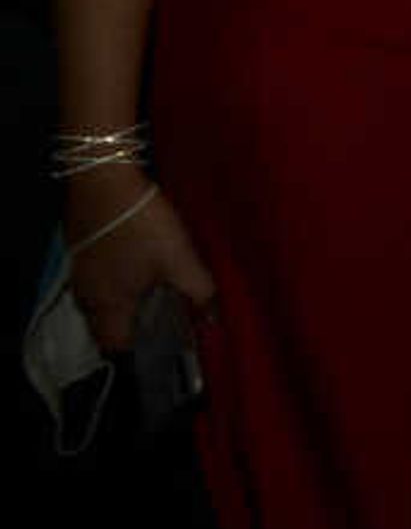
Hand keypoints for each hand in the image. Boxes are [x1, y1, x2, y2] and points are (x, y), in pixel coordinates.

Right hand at [62, 169, 215, 355]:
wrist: (103, 181)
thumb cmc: (142, 226)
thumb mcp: (179, 259)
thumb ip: (199, 291)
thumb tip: (214, 319)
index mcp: (107, 305)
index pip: (114, 345)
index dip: (138, 348)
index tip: (163, 341)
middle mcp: (86, 295)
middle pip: (104, 326)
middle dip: (131, 327)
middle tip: (162, 316)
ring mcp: (78, 272)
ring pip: (99, 302)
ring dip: (122, 304)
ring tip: (153, 292)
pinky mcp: (79, 250)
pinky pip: (96, 280)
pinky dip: (114, 282)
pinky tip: (135, 266)